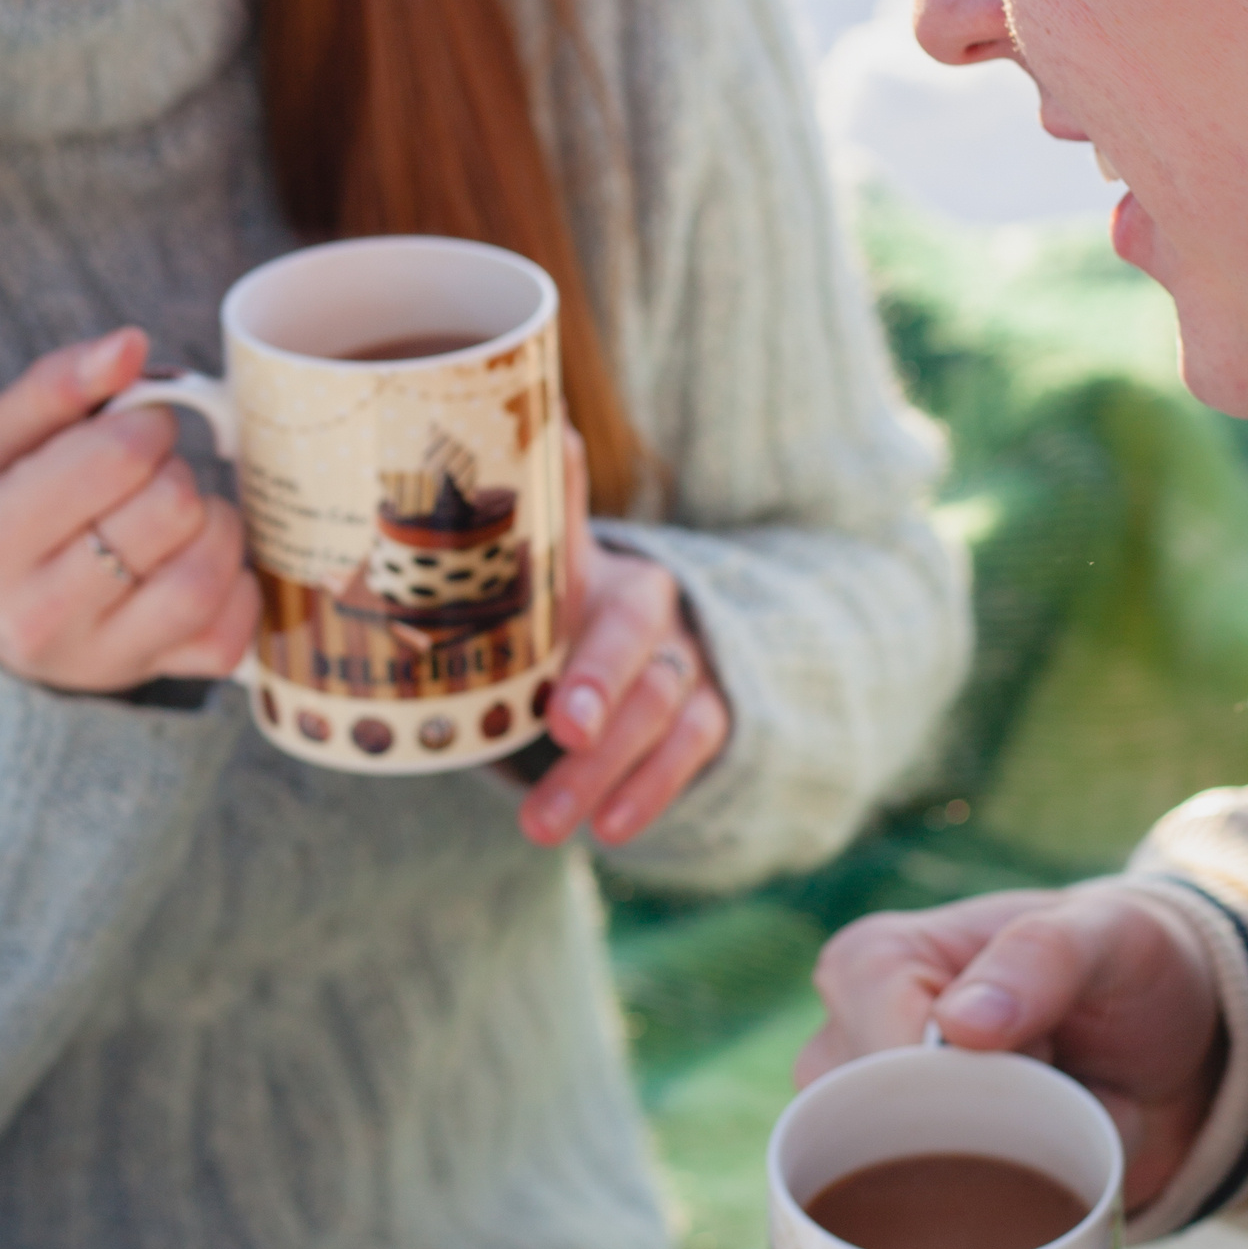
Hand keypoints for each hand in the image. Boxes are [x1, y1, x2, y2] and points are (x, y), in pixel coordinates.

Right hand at [0, 328, 258, 694]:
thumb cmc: (5, 507)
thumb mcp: (1, 440)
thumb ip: (57, 383)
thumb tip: (130, 344)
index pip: (113, 458)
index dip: (147, 425)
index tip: (138, 429)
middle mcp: (33, 611)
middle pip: (168, 511)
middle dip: (176, 473)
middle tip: (154, 474)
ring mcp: (94, 658)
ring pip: (203, 577)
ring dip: (216, 525)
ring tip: (188, 514)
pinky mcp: (148, 678)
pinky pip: (228, 636)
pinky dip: (237, 588)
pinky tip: (201, 564)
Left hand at [519, 434, 730, 852]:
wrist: (608, 631)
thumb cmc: (555, 594)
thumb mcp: (543, 557)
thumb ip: (542, 501)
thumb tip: (541, 417)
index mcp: (617, 574)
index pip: (619, 616)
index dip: (595, 667)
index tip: (561, 718)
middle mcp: (663, 617)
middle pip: (645, 666)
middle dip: (607, 713)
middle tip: (563, 748)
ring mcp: (690, 667)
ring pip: (665, 716)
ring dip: (606, 774)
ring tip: (543, 828)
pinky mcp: (707, 715)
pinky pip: (693, 752)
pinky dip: (652, 791)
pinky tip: (610, 831)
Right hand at [802, 872, 1224, 1210]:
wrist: (1175, 1058)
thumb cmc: (1125, 971)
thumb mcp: (1109, 938)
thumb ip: (1041, 957)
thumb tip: (957, 1025)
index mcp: (872, 965)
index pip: (883, 1059)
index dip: (975, 1083)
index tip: (1047, 1050)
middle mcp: (848, 1044)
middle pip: (877, 1137)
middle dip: (986, 1136)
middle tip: (1055, 1084)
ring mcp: (871, 1122)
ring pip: (896, 1196)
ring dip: (993, 1178)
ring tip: (1044, 1121)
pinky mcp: (908, 1185)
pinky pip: (924, 1235)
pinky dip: (995, 1218)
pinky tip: (1033, 1173)